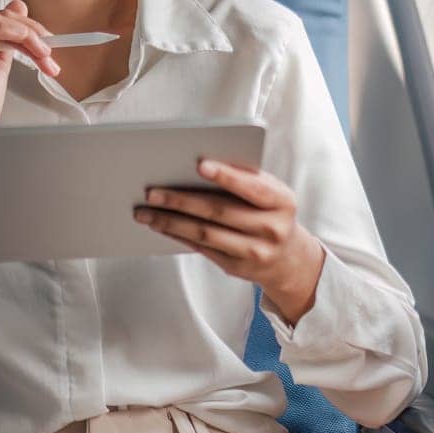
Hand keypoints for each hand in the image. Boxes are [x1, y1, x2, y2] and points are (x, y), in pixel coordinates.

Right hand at [0, 0, 59, 130]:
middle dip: (32, 33)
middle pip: (0, 19)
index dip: (28, 28)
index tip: (50, 42)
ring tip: (44, 55)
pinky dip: (12, 34)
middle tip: (49, 52)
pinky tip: (29, 45)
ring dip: (28, 35)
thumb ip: (8, 38)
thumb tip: (19, 7)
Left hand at [134, 159, 326, 324]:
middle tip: (152, 191)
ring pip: (204, 233)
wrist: (288, 259)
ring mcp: (254, 252)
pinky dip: (177, 235)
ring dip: (170, 221)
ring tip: (145, 211)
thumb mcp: (271, 192)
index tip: (200, 164)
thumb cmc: (271, 212)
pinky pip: (201, 248)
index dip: (226, 176)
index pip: (252, 187)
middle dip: (181, 200)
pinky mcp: (236, 268)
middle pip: (219, 211)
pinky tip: (160, 225)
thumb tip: (199, 165)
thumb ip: (246, 178)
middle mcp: (271, 229)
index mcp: (282, 201)